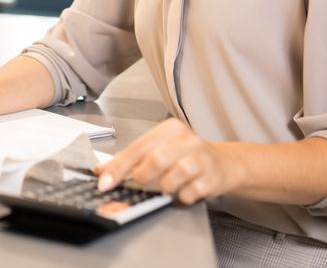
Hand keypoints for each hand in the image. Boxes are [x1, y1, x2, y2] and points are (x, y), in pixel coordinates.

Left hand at [94, 118, 244, 204]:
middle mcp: (186, 139)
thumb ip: (131, 159)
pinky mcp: (211, 177)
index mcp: (169, 129)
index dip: (118, 167)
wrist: (224, 164)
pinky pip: (188, 193)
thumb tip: (101, 170)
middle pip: (155, 161)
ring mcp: (201, 158)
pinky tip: (184, 191)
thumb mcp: (159, 150)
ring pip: (172, 178)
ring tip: (167, 186)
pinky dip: (181, 197)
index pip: (137, 148)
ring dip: (164, 188)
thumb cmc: (186, 156)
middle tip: (140, 185)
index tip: (104, 182)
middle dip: (142, 178)